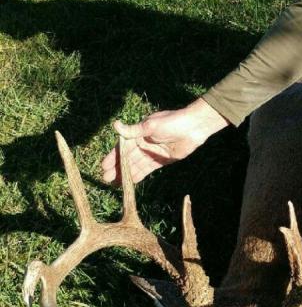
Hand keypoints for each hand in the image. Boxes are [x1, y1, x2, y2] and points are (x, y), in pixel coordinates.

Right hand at [101, 98, 229, 185]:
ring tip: (115, 184)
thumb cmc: (172, 122)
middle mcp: (143, 143)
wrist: (194, 127)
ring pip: (136, 165)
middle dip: (117, 168)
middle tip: (105, 179)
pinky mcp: (161, 160)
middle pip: (128, 158)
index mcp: (138, 133)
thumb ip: (133, 130)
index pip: (122, 147)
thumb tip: (115, 124)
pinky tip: (131, 182)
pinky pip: (147, 169)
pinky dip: (139, 175)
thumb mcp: (151, 125)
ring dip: (126, 174)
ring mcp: (152, 152)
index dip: (113, 157)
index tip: (103, 166)